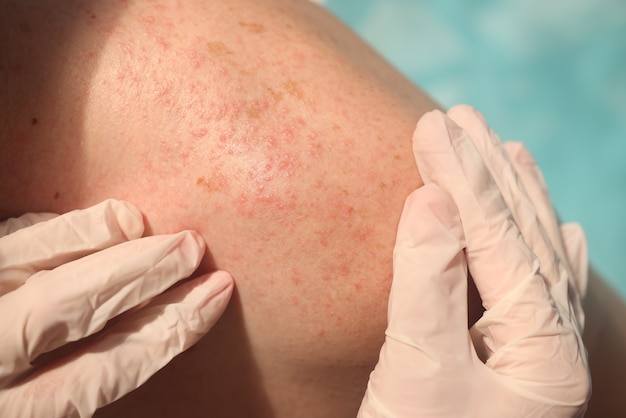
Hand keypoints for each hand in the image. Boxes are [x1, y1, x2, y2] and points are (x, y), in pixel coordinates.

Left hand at [0, 200, 232, 416]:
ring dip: (88, 239)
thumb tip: (157, 332)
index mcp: (16, 417)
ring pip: (22, 267)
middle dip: (141, 273)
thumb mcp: (39, 416)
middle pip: (70, 308)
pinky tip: (82, 227)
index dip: (170, 330)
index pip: (109, 368)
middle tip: (191, 246)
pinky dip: (41, 235)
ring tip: (136, 222)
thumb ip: (85, 383)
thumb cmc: (7, 407)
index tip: (215, 294)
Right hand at [358, 105, 589, 416]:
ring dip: (515, 197)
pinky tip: (559, 225)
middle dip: (487, 172)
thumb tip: (430, 201)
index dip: (462, 177)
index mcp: (541, 348)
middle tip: (456, 118)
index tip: (430, 128)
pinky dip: (543, 246)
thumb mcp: (419, 374)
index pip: (499, 237)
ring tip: (504, 147)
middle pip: (525, 234)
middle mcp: (554, 345)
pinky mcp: (520, 360)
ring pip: (536, 253)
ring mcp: (541, 353)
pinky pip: (543, 287)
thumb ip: (428, 284)